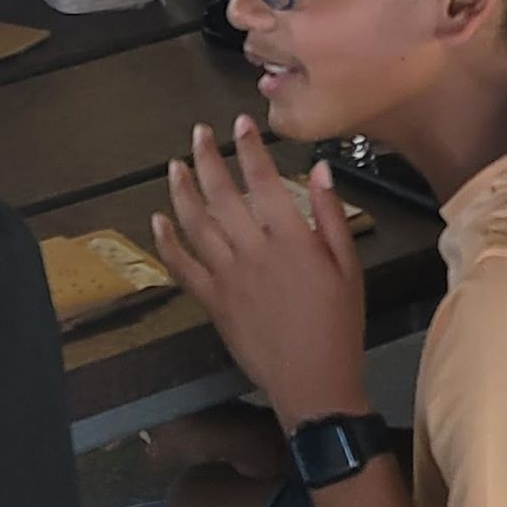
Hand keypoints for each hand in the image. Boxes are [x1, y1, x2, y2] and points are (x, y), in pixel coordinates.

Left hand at [150, 121, 369, 427]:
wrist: (314, 383)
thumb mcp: (349, 268)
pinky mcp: (213, 301)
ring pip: (195, 224)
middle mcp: (253, 251)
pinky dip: (166, 241)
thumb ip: (332, 216)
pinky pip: (183, 266)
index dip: (249, 148)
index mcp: (291, 239)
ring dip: (181, 191)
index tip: (240, 124)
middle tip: (198, 133)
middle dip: (207, 158)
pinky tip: (157, 220)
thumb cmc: (338, 325)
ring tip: (174, 165)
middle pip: (221, 194)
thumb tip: (320, 168)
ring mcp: (228, 276)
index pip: (263, 180)